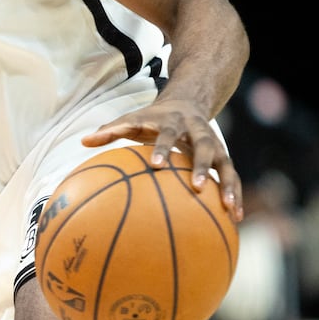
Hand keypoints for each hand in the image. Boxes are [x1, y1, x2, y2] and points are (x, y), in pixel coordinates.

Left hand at [81, 100, 243, 220]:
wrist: (188, 101)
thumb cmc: (152, 118)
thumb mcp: (132, 119)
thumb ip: (110, 131)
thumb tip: (83, 142)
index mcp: (173, 121)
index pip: (167, 133)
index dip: (163, 147)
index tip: (156, 165)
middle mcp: (197, 131)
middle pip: (203, 145)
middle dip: (200, 165)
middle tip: (196, 187)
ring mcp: (213, 144)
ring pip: (224, 163)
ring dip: (227, 184)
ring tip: (228, 208)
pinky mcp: (223, 157)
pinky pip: (232, 177)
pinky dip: (235, 195)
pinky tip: (236, 219)